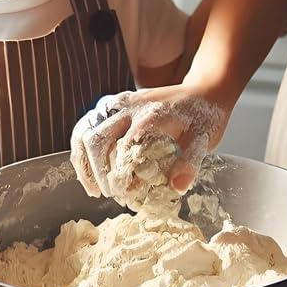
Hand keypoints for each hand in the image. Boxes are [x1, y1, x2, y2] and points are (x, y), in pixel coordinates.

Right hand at [70, 84, 228, 200]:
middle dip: (99, 172)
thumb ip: (191, 161)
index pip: (123, 147)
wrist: (204, 91)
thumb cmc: (204, 117)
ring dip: (84, 163)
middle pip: (96, 139)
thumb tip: (178, 186)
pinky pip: (86, 126)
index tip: (127, 196)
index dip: (121, 176)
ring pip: (84, 131)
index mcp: (150, 115)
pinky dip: (81, 151)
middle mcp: (128, 106)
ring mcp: (117, 104)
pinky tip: (88, 171)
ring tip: (94, 189)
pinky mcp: (113, 106)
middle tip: (111, 194)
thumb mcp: (204, 140)